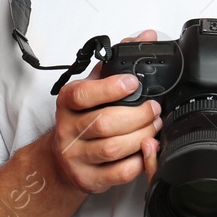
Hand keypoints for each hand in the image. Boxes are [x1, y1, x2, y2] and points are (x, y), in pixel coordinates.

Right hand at [50, 30, 163, 193]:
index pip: (83, 94)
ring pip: (112, 148)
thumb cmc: (81, 119)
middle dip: (138, 115)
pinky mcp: (88, 179)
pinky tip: (145, 151)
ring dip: (141, 137)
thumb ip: (117, 63)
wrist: (62, 160)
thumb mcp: (92, 88)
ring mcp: (76, 157)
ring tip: (154, 127)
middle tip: (155, 110)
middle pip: (104, 123)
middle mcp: (67, 130)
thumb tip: (145, 37)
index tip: (133, 82)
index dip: (110, 88)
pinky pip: (118, 173)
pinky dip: (137, 162)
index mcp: (67, 103)